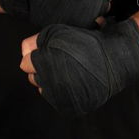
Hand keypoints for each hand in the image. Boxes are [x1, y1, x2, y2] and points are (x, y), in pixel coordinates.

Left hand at [19, 19, 138, 115]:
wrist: (115, 58)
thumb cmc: (86, 41)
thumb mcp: (58, 32)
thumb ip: (35, 41)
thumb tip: (23, 52)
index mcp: (45, 63)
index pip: (26, 64)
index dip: (37, 55)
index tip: (49, 51)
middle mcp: (51, 83)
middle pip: (33, 78)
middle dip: (42, 68)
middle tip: (60, 59)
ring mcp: (61, 97)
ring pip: (44, 89)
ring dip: (50, 80)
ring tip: (68, 69)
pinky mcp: (70, 107)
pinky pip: (57, 100)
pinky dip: (61, 91)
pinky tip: (73, 80)